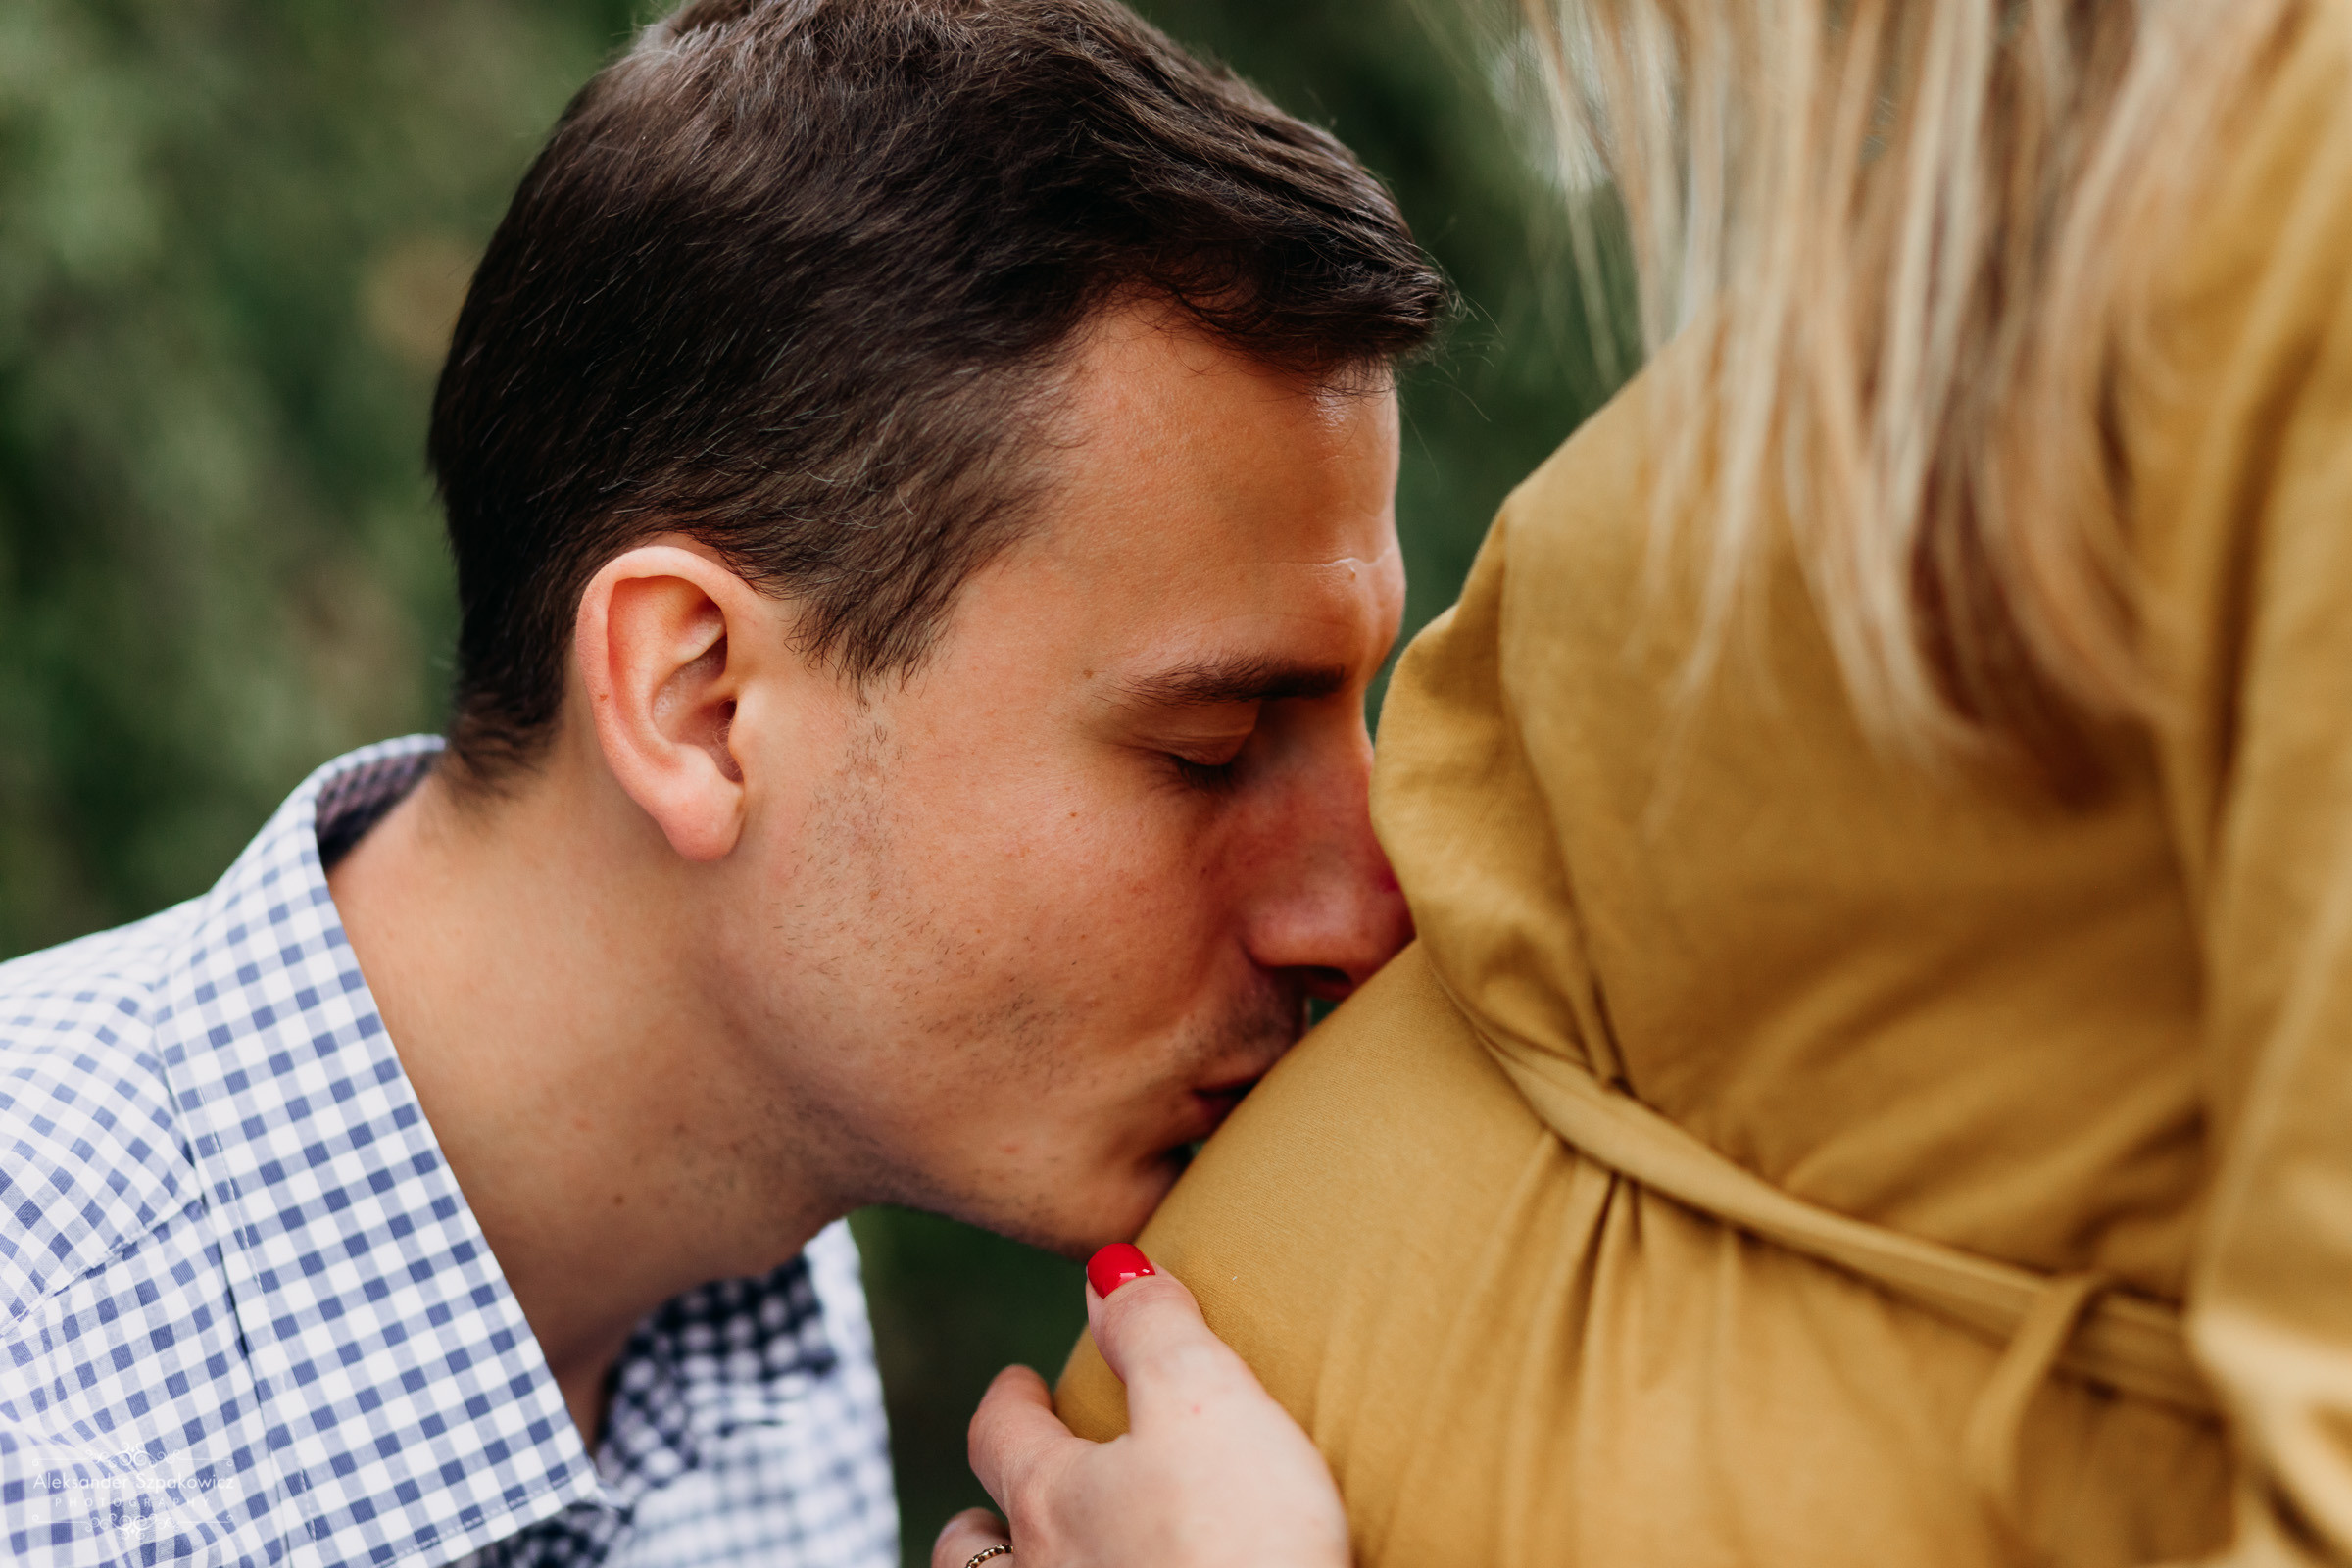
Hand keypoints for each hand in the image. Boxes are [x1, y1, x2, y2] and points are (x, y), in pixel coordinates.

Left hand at [933, 1244, 1348, 1567]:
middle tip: (1014, 1488)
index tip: (1020, 1379)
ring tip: (1049, 1565)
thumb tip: (1107, 1270)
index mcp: (1050, 1500)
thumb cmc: (1240, 1541)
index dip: (1008, 1399)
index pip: (999, 1433)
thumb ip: (1152, 1328)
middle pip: (967, 1548)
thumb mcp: (1205, 1401)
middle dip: (980, 1511)